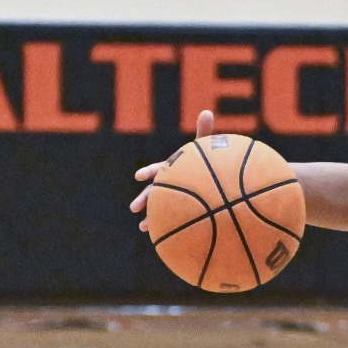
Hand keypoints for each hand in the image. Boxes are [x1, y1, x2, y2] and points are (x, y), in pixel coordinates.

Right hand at [129, 109, 215, 230]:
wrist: (213, 180)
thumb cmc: (206, 161)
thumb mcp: (204, 147)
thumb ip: (204, 131)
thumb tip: (207, 110)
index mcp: (172, 168)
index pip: (158, 168)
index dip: (149, 172)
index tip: (140, 176)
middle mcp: (169, 182)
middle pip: (154, 190)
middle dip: (144, 198)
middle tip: (134, 208)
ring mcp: (173, 196)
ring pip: (160, 207)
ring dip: (151, 216)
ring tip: (144, 227)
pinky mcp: (179, 207)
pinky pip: (171, 218)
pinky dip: (166, 226)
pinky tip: (162, 237)